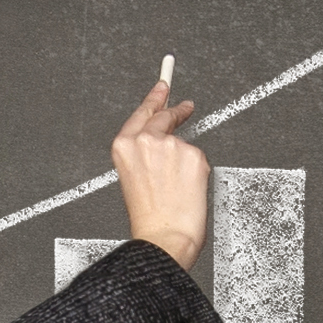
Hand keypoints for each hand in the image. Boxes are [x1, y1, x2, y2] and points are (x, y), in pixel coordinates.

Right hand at [112, 77, 208, 270]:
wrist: (165, 236)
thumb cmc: (149, 217)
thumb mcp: (133, 177)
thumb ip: (144, 152)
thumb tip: (162, 132)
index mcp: (124, 146)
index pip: (143, 112)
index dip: (154, 97)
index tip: (163, 86)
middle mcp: (146, 141)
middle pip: (165, 116)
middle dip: (176, 111)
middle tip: (185, 107)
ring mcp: (172, 146)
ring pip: (183, 143)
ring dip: (184, 159)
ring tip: (178, 186)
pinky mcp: (194, 155)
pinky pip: (198, 158)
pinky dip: (196, 172)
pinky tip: (187, 189)